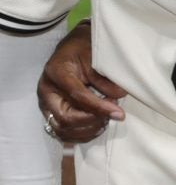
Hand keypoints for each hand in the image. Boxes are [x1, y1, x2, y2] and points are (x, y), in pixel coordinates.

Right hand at [37, 22, 122, 144]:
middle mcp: (46, 92)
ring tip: (107, 119)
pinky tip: (97, 127)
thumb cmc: (83, 50)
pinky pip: (63, 133)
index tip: (119, 113)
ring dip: (88, 130)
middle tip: (113, 114)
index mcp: (55, 72)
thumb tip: (120, 95)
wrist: (71, 50)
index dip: (99, 107)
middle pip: (65, 118)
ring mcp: (46, 105)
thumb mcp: (95, 56)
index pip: (77, 95)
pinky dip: (81, 135)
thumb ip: (104, 78)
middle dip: (92, 120)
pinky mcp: (51, 113)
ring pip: (63, 129)